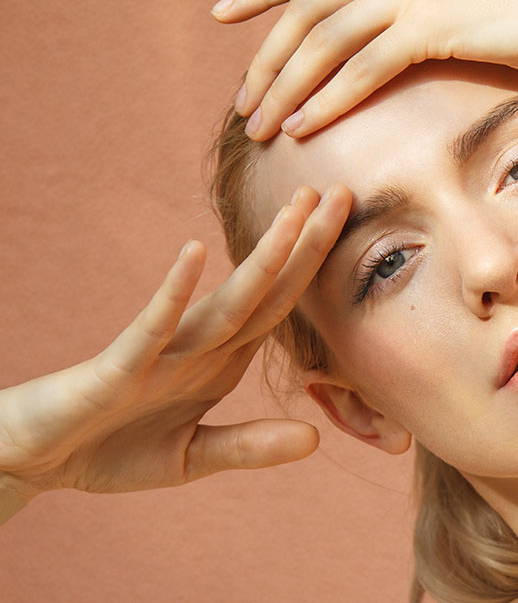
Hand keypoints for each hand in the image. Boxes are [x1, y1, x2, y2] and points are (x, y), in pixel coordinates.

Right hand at [0, 185, 351, 502]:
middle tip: (342, 191)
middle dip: (305, 245)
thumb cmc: (110, 450)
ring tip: (296, 211)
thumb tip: (314, 440)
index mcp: (219, 361)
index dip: (316, 271)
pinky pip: (152, 326)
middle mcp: (198, 346)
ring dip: (264, 258)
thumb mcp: (191, 459)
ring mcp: (161, 352)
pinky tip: (194, 253)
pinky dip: (174, 293)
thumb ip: (249, 447)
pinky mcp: (117, 367)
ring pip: (225, 300)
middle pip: (266, 290)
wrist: (33, 463)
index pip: (280, 308)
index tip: (349, 227)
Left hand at [211, 0, 517, 140]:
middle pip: (306, 6)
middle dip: (266, 56)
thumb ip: (421, 4)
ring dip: (286, 85)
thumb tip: (397, 32)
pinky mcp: (434, 23)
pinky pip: (363, 66)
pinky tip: (305, 128)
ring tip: (262, 126)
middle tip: (244, 100)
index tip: (227, 12)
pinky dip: (328, 98)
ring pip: (325, 38)